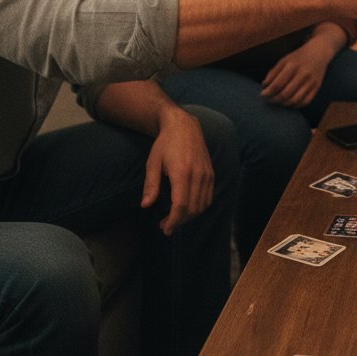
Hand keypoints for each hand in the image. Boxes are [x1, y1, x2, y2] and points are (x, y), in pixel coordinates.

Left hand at [140, 107, 214, 235]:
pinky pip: (209, 197)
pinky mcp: (211, 173)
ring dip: (190, 216)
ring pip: (202, 205)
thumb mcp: (153, 163)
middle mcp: (198, 174)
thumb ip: (150, 185)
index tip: (165, 229)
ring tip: (176, 218)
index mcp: (182, 172)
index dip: (173, 221)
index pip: (181, 205)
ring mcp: (207, 174)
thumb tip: (145, 205)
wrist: (184, 126)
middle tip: (165, 225)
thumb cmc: (165, 144)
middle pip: (192, 209)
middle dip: (179, 221)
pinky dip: (200, 207)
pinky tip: (188, 207)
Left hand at [261, 39, 331, 106]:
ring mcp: (311, 82)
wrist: (318, 53)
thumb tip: (264, 86)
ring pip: (295, 100)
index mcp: (293, 66)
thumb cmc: (298, 57)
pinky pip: (305, 102)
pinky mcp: (317, 87)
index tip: (262, 95)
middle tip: (269, 100)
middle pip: (285, 94)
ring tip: (278, 101)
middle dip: (274, 99)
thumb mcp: (284, 60)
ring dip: (284, 103)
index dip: (268, 92)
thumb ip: (273, 73)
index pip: (278, 84)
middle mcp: (303, 74)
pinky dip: (295, 105)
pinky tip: (289, 102)